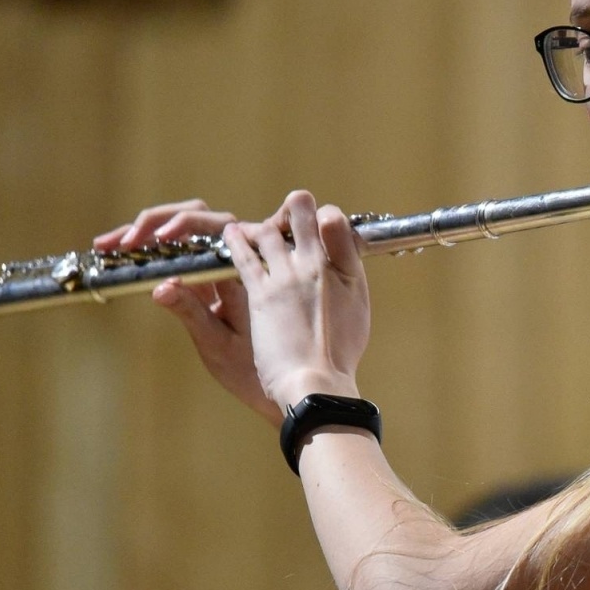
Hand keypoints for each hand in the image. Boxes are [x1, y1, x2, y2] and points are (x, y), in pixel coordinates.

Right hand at [97, 200, 280, 425]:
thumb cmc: (257, 371)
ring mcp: (223, 272)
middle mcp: (238, 264)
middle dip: (154, 222)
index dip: (180, 223)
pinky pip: (183, 258)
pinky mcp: (211, 285)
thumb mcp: (219, 344)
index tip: (154, 239)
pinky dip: (151, 254)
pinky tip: (121, 258)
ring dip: (146, 234)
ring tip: (108, 246)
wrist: (285, 390)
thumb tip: (160, 286)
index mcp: (248, 271)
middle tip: (118, 243)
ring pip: (186, 236)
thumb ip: (191, 312)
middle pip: (196, 219)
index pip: (214, 226)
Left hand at [224, 191, 370, 412]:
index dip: (325, 217)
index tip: (319, 224)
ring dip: (260, 226)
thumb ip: (348, 276)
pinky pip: (244, 254)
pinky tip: (231, 235)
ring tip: (254, 228)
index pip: (336, 222)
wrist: (317, 381)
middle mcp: (318, 265)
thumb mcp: (358, 309)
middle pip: (303, 214)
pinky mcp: (261, 292)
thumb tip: (343, 257)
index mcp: (347, 270)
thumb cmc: (340, 354)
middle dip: (295, 208)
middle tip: (290, 212)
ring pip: (268, 231)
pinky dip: (236, 240)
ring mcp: (288, 276)